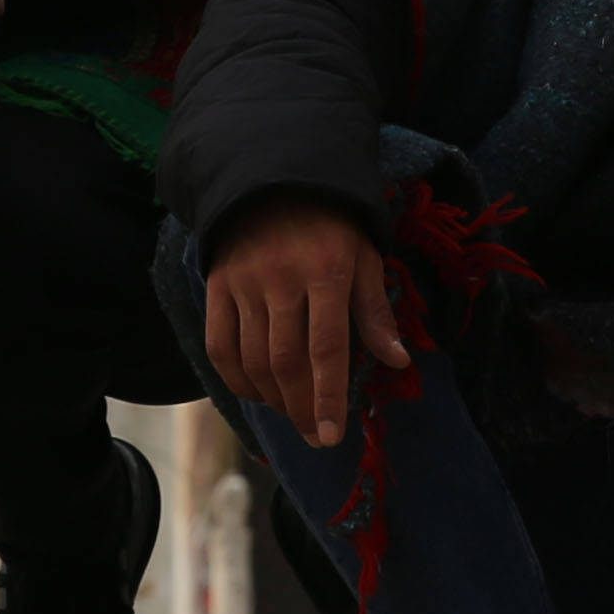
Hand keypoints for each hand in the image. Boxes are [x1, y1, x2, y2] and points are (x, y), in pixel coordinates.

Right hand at [207, 195, 407, 447]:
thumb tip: (397, 362)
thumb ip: (375, 312)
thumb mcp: (364, 257)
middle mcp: (281, 280)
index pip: (327, 348)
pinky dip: (235, 379)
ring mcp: (244, 284)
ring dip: (273, 398)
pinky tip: (255, 395)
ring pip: (253, 360)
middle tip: (314, 436)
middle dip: (301, 408)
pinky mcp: (217, 286)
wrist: (274, 178)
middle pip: (287, 362)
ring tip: (292, 415)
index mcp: (326, 272)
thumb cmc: (331, 225)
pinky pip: (219, 344)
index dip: (328, 397)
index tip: (331, 436)